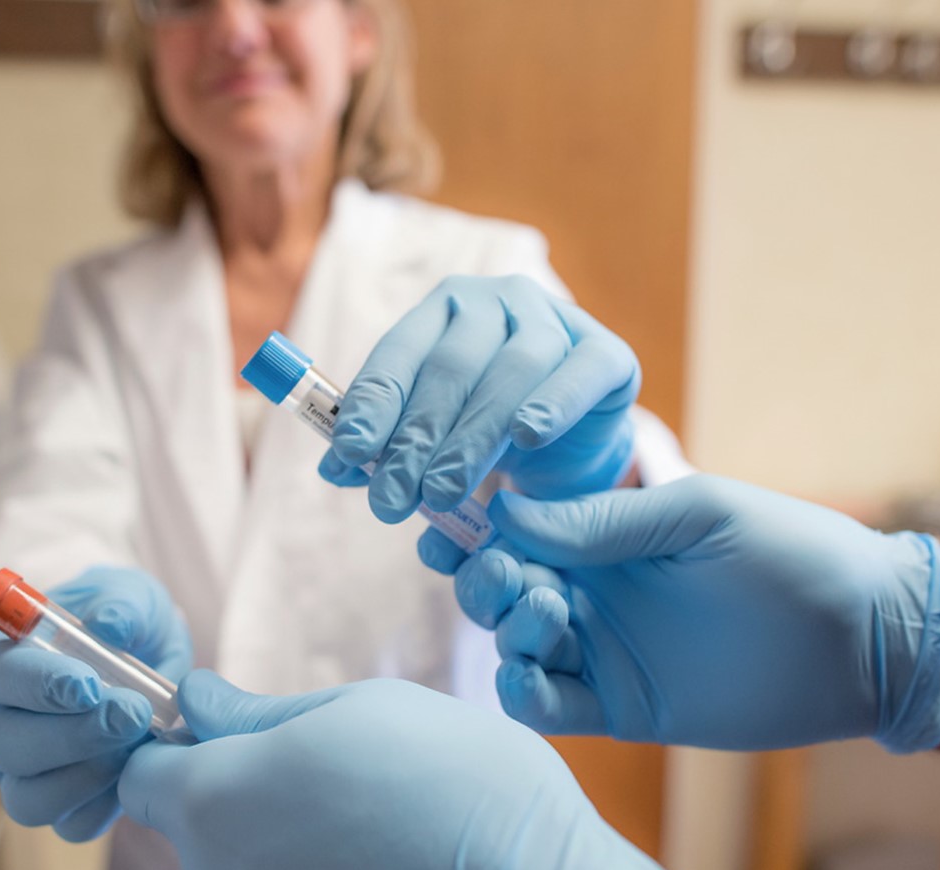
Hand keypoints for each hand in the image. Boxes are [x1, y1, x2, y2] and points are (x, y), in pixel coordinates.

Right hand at [0, 565, 191, 839]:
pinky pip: (72, 825)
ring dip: (86, 776)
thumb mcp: (130, 595)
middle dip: (71, 734)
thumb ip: (122, 603)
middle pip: (6, 744)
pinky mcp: (61, 804)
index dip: (35, 684)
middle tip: (132, 714)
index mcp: (0, 660)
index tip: (86, 684)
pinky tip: (139, 770)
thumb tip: (111, 626)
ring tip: (138, 743)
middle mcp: (0, 720)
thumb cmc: (125, 619)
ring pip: (28, 798)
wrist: (151, 657)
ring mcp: (24, 770)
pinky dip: (107, 805)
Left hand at [118, 672, 728, 869]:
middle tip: (323, 767)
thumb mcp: (356, 710)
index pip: (139, 773)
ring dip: (276, 840)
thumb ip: (256, 713)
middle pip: (189, 824)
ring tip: (363, 818)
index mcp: (215, 796)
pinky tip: (374, 867)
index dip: (174, 744)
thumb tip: (194, 700)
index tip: (227, 730)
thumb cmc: (449, 781)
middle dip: (236, 792)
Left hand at [319, 275, 638, 522]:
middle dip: (415, 440)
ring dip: (471, 438)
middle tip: (391, 500)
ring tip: (441, 494)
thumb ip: (384, 447)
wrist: (572, 437)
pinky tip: (527, 436)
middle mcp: (496, 301)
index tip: (350, 454)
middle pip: (450, 369)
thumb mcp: (431, 438)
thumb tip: (334, 467)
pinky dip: (552, 404)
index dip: (372, 403)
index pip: (398, 353)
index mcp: (441, 310)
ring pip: (510, 373)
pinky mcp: (606, 352)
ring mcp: (555, 319)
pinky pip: (579, 374)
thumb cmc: (487, 428)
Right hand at [454, 475, 939, 752]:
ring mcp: (604, 648)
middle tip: (510, 577)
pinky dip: (523, 693)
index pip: (517, 527)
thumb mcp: (697, 517)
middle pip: (502, 587)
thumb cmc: (791, 552)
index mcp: (606, 532)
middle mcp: (594, 588)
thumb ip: (606, 519)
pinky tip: (528, 676)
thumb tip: (508, 509)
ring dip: (507, 630)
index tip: (444, 528)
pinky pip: (549, 705)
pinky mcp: (620, 706)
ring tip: (547, 616)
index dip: (473, 527)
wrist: (864, 639)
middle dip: (486, 581)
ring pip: (516, 644)